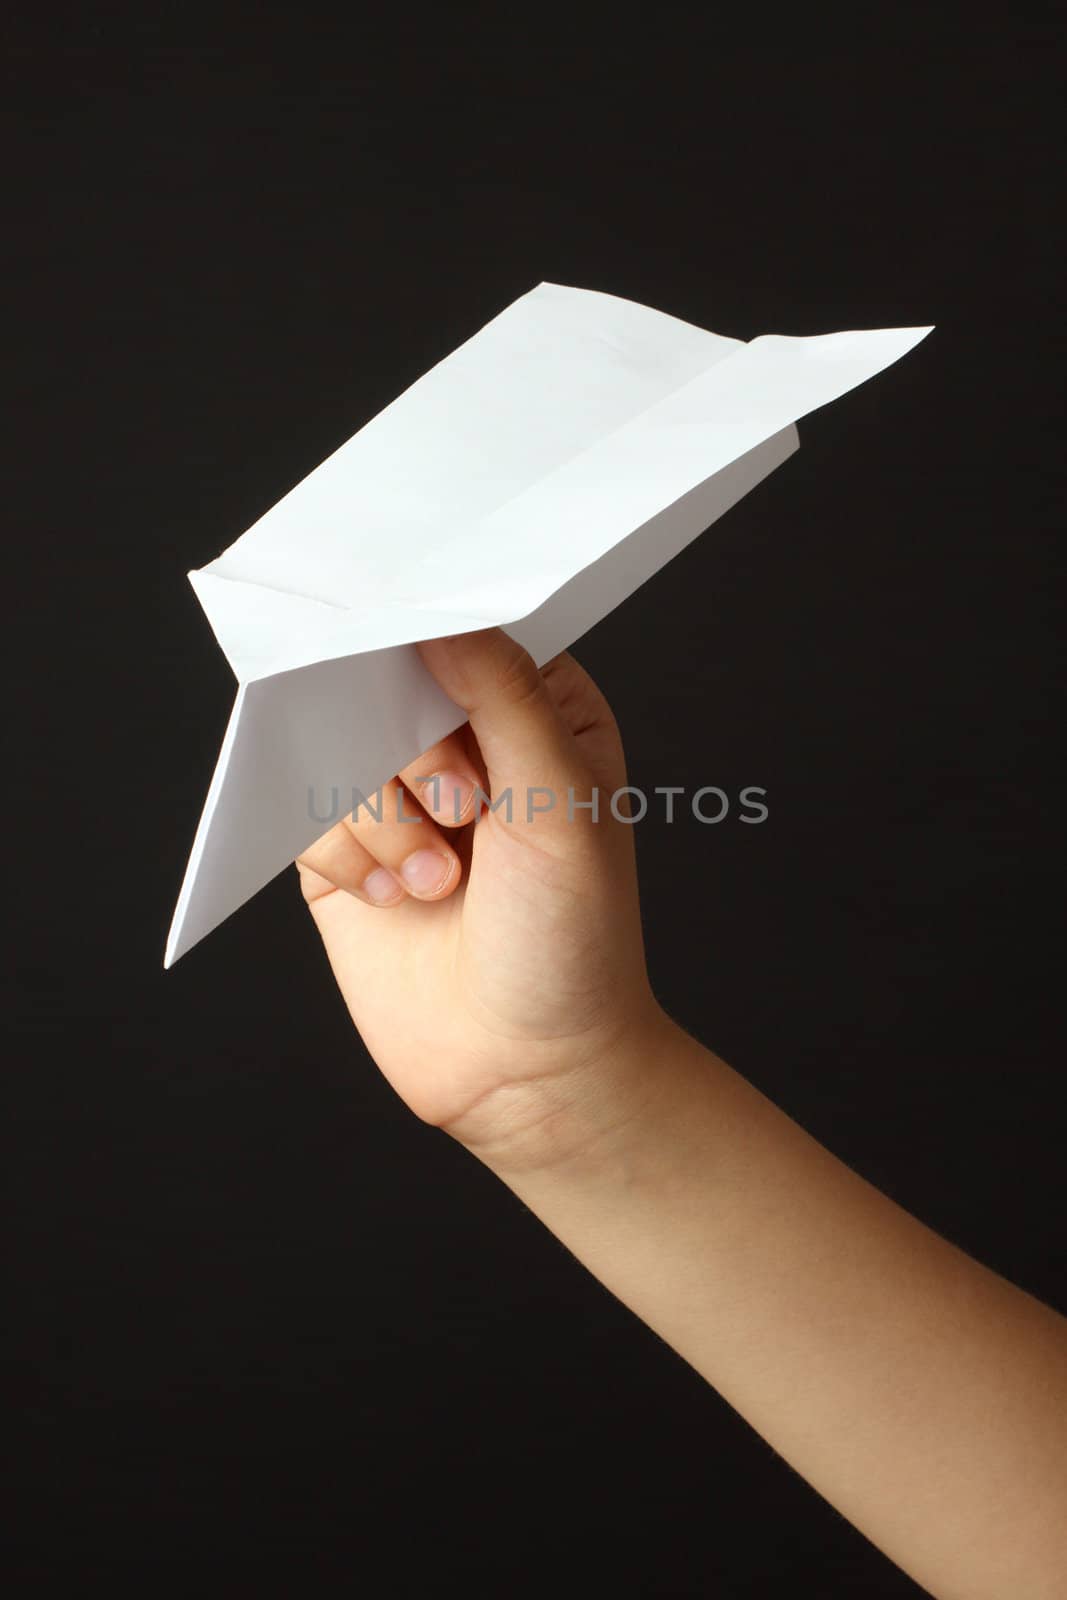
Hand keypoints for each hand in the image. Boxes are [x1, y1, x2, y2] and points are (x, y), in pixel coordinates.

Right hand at [296, 628, 667, 1171]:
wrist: (527, 1069)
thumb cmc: (573, 939)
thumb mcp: (560, 803)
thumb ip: (502, 695)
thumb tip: (438, 615)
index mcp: (535, 711)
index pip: (465, 628)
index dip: (433, 640)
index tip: (415, 662)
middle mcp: (463, 745)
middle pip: (382, 679)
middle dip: (414, 752)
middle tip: (465, 814)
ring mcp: (400, 799)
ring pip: (334, 745)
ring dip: (383, 820)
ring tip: (438, 882)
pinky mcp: (348, 856)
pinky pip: (306, 813)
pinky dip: (348, 858)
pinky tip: (399, 903)